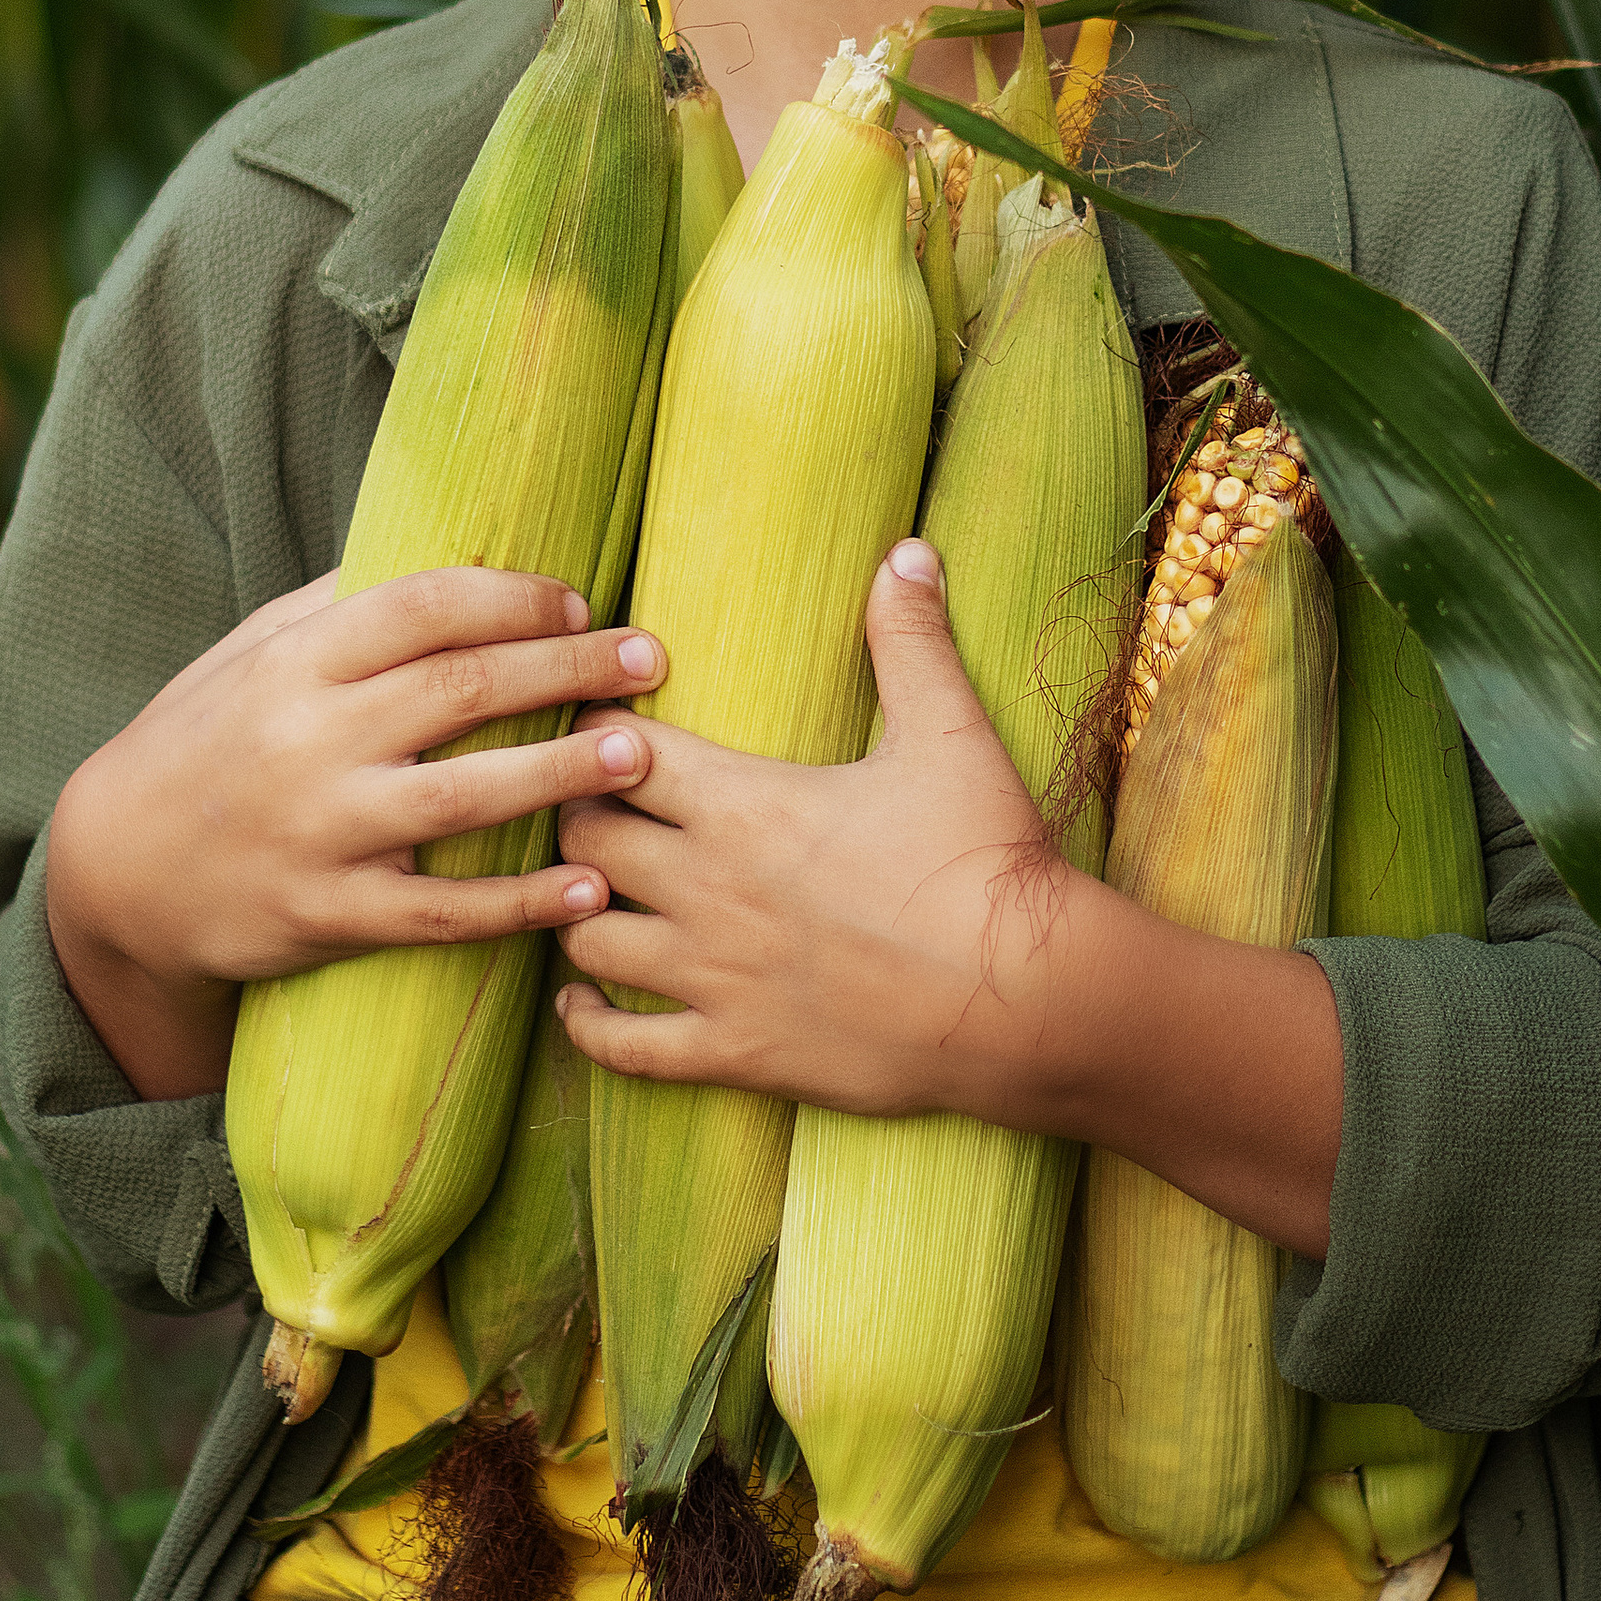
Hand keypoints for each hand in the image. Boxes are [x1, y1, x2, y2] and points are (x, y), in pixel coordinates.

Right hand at [47, 566, 656, 1098]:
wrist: (114, 867)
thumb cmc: (203, 740)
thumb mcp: (251, 652)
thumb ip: (340, 607)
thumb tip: (451, 558)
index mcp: (298, 660)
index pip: (425, 607)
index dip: (514, 598)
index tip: (582, 599)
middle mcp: (310, 738)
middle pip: (464, 689)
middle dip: (571, 667)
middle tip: (651, 659)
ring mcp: (321, 830)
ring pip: (467, 797)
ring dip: (566, 773)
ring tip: (643, 756)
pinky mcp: (327, 915)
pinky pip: (441, 911)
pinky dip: (519, 902)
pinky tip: (586, 888)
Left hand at [555, 540, 1341, 1253]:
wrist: (1029, 995)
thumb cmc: (988, 859)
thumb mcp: (951, 733)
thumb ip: (911, 639)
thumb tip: (909, 549)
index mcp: (743, 803)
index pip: (613, 750)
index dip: (594, 729)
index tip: (598, 721)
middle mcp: (708, 888)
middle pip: (579, 836)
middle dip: (572, 811)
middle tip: (585, 800)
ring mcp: (715, 976)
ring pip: (583, 937)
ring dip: (574, 911)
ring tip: (584, 891)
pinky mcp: (736, 1052)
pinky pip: (624, 1047)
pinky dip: (589, 1024)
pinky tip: (581, 1005)